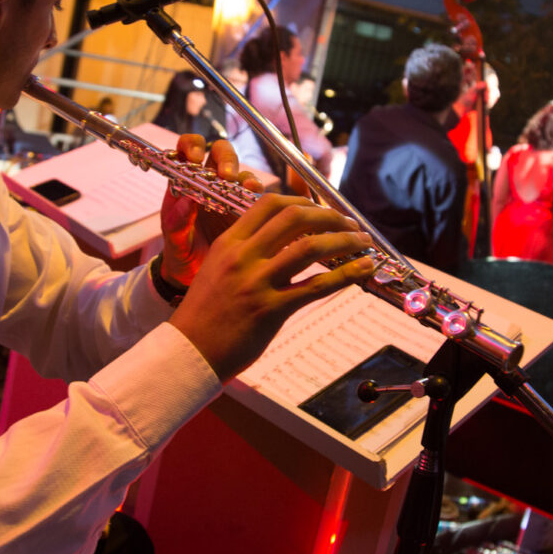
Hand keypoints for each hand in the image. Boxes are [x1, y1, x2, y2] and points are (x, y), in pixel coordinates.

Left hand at [158, 135, 260, 286]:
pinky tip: (263, 205)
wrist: (194, 276)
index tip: (194, 157)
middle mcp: (210, 182)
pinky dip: (262, 198)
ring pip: (243, 173)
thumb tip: (185, 201)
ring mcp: (231, 195)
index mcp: (186, 181)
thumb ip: (176, 222)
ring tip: (248, 189)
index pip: (188, 147)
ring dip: (247, 178)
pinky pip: (260, 198)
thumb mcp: (174, 240)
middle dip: (226, 158)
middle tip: (227, 175)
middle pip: (222, 153)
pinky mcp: (249, 211)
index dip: (192, 145)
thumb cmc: (180, 252)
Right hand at [170, 196, 374, 380]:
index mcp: (229, 242)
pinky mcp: (270, 310)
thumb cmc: (207, 314)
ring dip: (344, 240)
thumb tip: (288, 241)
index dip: (303, 201)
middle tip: (349, 223)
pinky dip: (346, 274)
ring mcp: (256, 283)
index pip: (270, 204)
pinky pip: (316, 286)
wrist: (190, 352)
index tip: (321, 209)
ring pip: (310, 247)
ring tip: (362, 242)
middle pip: (295, 217)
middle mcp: (242, 257)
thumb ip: (249, 251)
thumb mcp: (220, 269)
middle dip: (329, 216)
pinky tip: (362, 269)